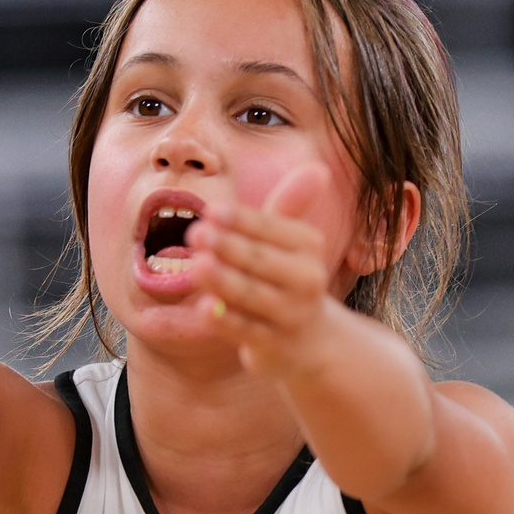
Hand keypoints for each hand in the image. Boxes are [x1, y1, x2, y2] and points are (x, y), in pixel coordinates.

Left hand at [185, 165, 345, 379]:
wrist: (310, 340)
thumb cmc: (287, 276)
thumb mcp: (290, 241)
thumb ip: (291, 204)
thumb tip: (318, 167)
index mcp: (309, 247)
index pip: (273, 228)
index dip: (243, 221)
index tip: (212, 210)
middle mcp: (306, 280)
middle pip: (262, 261)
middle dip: (229, 247)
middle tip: (195, 233)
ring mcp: (291, 315)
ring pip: (253, 296)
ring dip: (224, 281)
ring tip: (195, 266)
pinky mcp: (274, 345)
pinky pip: (246, 331)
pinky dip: (225, 320)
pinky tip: (203, 308)